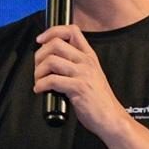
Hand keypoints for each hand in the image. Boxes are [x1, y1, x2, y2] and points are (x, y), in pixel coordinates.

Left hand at [34, 25, 129, 139]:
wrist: (110, 117)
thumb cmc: (98, 100)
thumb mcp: (92, 75)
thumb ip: (76, 64)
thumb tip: (52, 59)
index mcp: (89, 56)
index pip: (71, 30)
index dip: (52, 32)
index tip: (41, 40)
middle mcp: (86, 61)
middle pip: (55, 44)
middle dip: (39, 55)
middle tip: (38, 68)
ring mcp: (83, 74)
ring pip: (51, 61)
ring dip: (38, 72)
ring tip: (38, 81)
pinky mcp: (78, 88)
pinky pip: (52, 80)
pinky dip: (40, 85)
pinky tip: (40, 90)